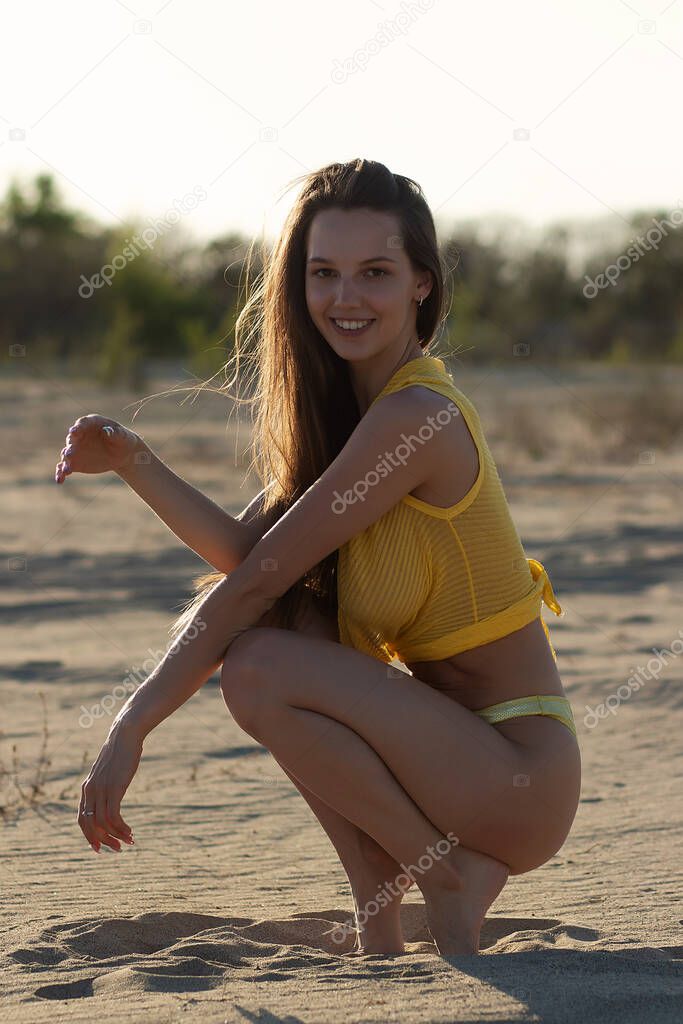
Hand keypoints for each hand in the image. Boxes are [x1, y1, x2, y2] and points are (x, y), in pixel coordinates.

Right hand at [55, 415, 146, 483]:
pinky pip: (65, 467)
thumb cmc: (123, 440)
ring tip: (66, 470)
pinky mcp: (75, 462)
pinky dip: (61, 473)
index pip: (82, 424)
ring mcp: (76, 449)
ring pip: (67, 455)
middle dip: (70, 447)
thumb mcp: (123, 436)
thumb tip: (107, 431)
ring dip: (65, 462)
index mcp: (91, 424)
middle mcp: (79, 435)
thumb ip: (115, 433)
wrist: (122, 454)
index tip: (74, 432)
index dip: (77, 428)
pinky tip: (60, 480)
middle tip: (69, 454)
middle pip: (72, 440)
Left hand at [78, 719, 141, 851]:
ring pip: (103, 823)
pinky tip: (131, 831)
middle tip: (117, 849)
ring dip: (115, 836)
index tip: (100, 847)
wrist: (126, 734)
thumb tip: (111, 793)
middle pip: (90, 825)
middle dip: (102, 841)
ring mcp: (101, 789)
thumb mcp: (109, 771)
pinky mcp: (114, 788)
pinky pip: (113, 816)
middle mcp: (90, 790)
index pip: (82, 819)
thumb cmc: (121, 752)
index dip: (89, 836)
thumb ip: (106, 783)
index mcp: (87, 788)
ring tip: (129, 841)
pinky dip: (121, 828)